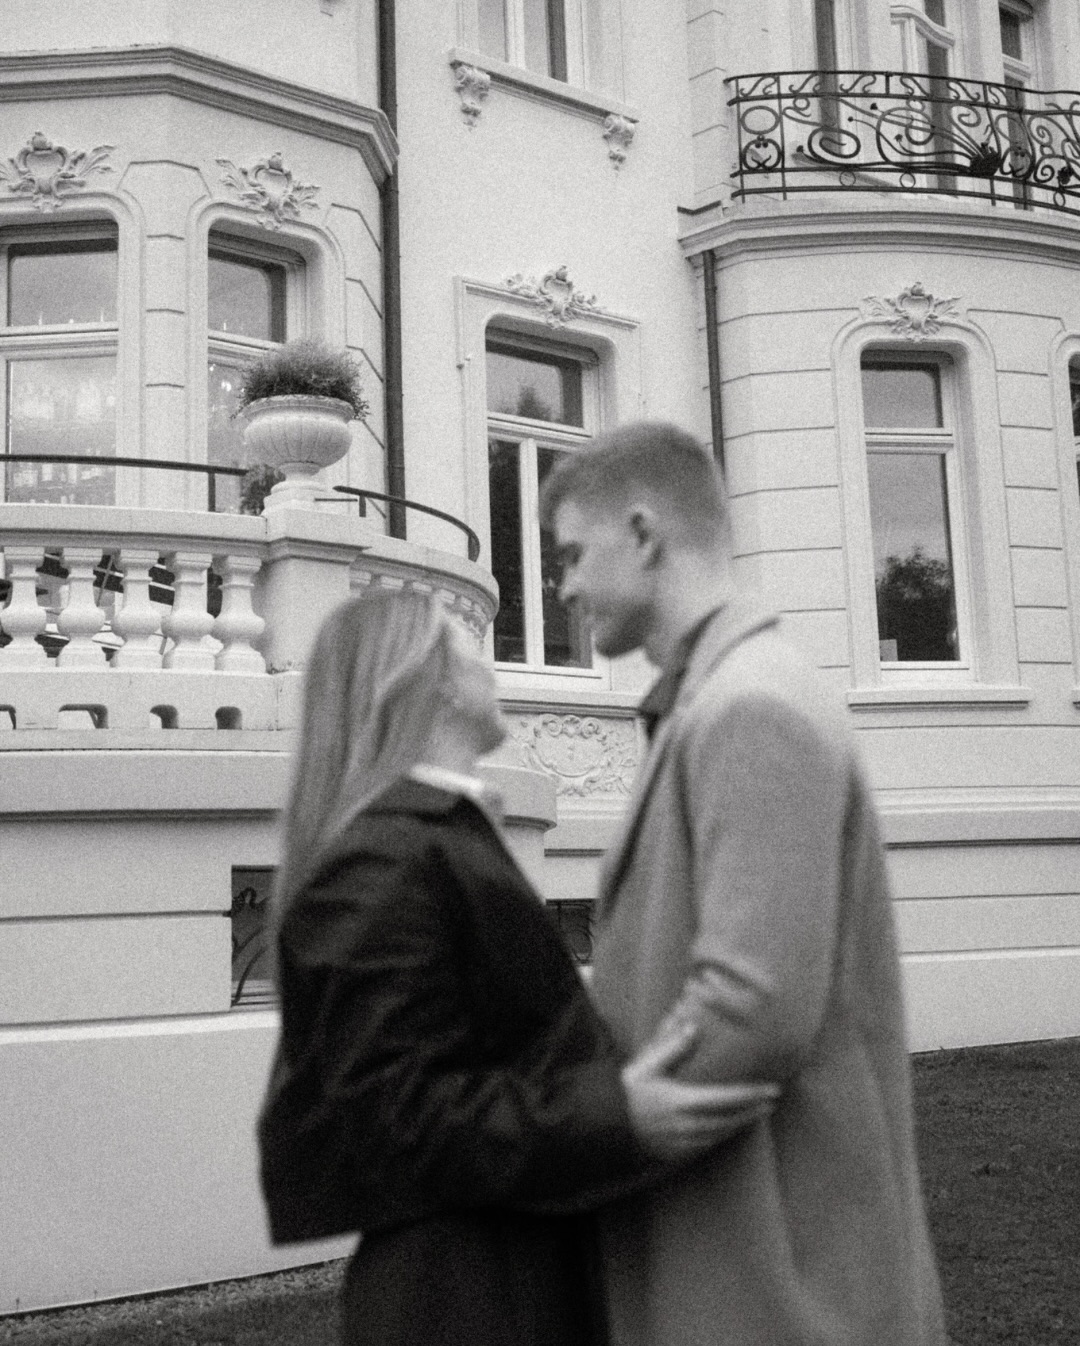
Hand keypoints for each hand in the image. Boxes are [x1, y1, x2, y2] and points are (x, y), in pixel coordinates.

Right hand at [621, 1021, 778, 1162]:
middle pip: (731, 1119)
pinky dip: (723, 1135)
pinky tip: (728, 1128)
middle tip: (772, 1101)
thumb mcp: (645, 1067)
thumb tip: (693, 1028)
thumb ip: (671, 1048)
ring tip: (756, 1113)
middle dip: (754, 1110)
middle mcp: (689, 1125)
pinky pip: (709, 1145)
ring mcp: (684, 1144)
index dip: (753, 1095)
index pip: (729, 1098)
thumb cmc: (624, 1094)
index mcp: (683, 1101)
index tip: (773, 1090)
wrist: (604, 1128)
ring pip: (722, 1134)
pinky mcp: (678, 1155)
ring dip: (741, 1124)